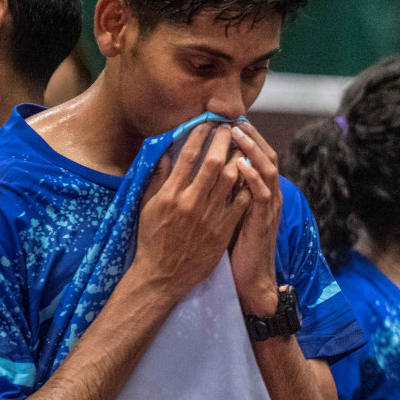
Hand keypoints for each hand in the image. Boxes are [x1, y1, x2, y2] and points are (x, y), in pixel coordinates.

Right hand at [134, 123, 249, 302]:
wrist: (162, 276)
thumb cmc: (152, 239)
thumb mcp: (148, 207)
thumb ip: (158, 179)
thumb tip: (165, 152)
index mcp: (170, 193)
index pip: (188, 155)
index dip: (200, 135)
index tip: (208, 124)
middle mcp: (190, 201)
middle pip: (213, 162)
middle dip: (223, 141)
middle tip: (230, 129)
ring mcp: (208, 216)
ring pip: (230, 179)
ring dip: (239, 159)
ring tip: (243, 148)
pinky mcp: (222, 230)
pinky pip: (240, 203)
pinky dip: (246, 186)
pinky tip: (251, 176)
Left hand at [227, 122, 282, 315]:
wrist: (250, 278)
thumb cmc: (234, 249)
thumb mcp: (227, 214)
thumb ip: (220, 192)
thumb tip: (199, 173)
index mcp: (258, 193)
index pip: (255, 157)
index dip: (245, 138)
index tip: (227, 121)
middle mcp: (267, 196)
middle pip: (265, 155)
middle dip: (251, 136)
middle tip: (234, 119)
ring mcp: (267, 207)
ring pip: (267, 169)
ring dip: (252, 149)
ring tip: (238, 133)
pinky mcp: (263, 220)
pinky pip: (261, 193)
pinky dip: (252, 176)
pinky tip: (239, 164)